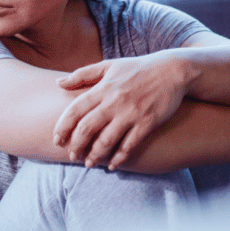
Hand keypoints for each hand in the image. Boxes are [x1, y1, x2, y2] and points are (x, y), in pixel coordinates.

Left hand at [53, 54, 188, 169]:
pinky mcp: (148, 122)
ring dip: (95, 155)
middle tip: (72, 156)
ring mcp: (132, 113)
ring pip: (107, 140)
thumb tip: (58, 83)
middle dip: (76, 145)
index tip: (56, 139)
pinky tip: (112, 165)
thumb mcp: (109, 65)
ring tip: (89, 164)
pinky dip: (119, 157)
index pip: (76, 109)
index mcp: (104, 87)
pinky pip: (130, 144)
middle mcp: (115, 101)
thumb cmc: (138, 68)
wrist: (173, 70)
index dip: (63, 127)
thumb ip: (82, 74)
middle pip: (88, 128)